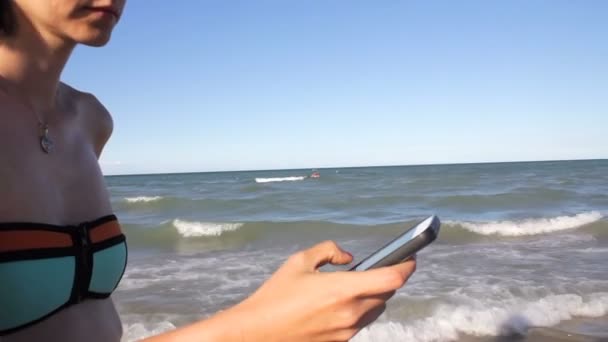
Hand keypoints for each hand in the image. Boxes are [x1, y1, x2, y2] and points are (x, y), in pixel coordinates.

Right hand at [143, 241, 415, 341]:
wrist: (257, 333)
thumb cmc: (276, 295)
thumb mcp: (299, 261)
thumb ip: (329, 251)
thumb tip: (348, 257)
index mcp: (343, 289)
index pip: (392, 278)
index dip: (407, 266)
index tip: (411, 258)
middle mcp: (351, 313)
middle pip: (386, 295)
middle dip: (385, 280)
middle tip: (373, 270)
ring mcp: (347, 331)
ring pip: (374, 311)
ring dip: (372, 297)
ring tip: (351, 288)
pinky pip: (359, 324)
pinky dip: (357, 312)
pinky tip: (337, 306)